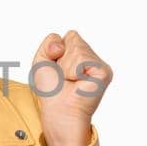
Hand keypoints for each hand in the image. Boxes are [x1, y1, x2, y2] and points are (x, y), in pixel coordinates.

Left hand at [31, 30, 111, 145]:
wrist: (58, 110)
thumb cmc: (51, 90)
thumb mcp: (42, 60)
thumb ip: (50, 42)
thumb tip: (66, 40)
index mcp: (81, 54)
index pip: (70, 35)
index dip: (57, 50)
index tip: (58, 69)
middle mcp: (92, 58)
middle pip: (74, 38)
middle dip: (62, 58)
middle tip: (64, 77)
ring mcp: (99, 65)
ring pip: (77, 48)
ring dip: (67, 67)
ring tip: (71, 81)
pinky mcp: (104, 72)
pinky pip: (82, 59)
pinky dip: (74, 71)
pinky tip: (78, 83)